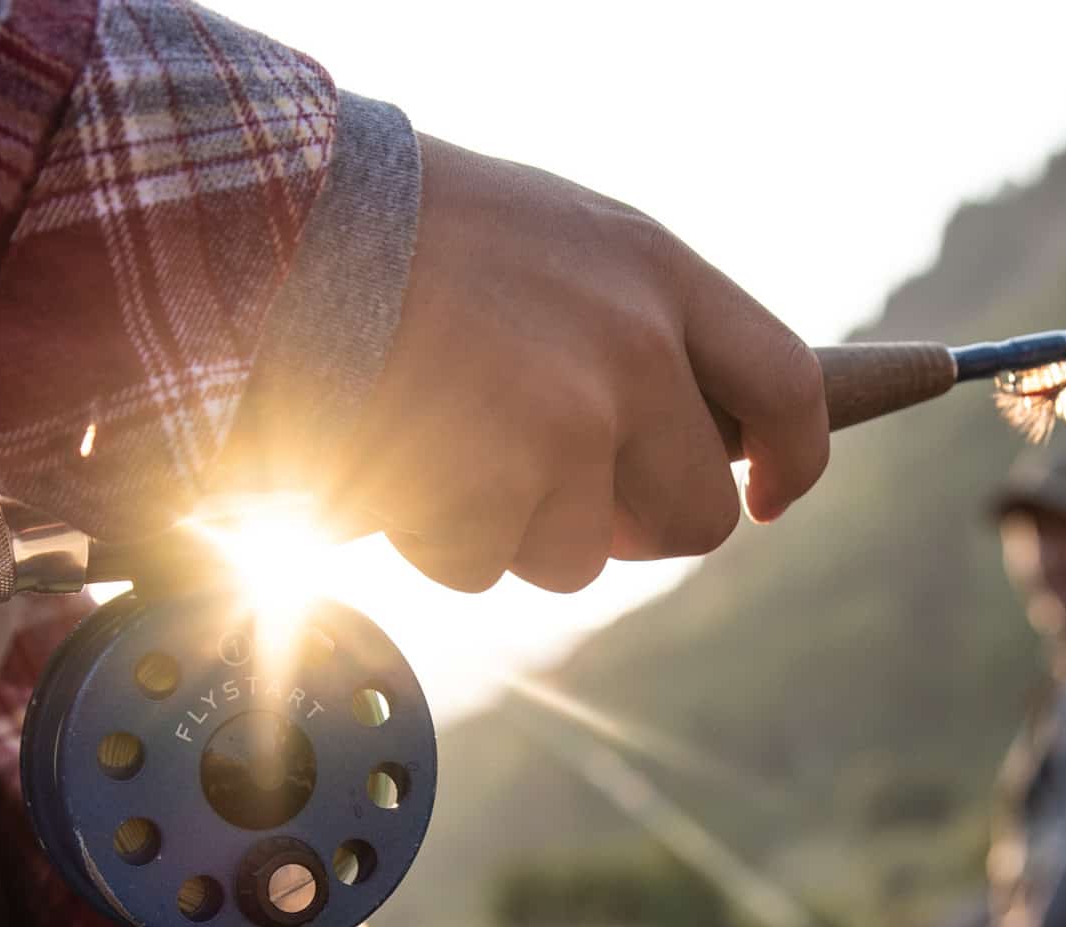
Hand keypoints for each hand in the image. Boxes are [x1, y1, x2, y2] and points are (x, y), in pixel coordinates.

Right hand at [319, 135, 830, 592]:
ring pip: (574, 557)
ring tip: (432, 431)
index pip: (786, 385)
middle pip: (692, 517)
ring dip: (503, 527)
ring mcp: (571, 421)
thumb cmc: (393, 232)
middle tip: (544, 490)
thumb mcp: (542, 243)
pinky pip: (481, 564)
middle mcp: (634, 347)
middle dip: (626, 529)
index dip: (795, 458)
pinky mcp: (498, 484)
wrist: (270, 223)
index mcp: (654, 271)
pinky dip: (427, 533)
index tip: (768, 498)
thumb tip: (665, 444)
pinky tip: (388, 448)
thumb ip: (621, 326)